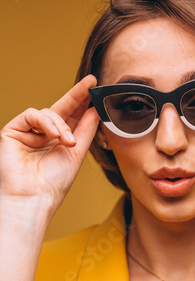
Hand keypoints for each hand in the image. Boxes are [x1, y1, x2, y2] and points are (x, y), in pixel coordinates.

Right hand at [0, 75, 98, 212]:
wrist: (34, 198)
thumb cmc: (54, 182)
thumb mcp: (77, 153)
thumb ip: (86, 130)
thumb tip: (96, 109)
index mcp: (59, 141)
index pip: (72, 117)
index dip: (83, 102)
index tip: (96, 87)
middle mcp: (43, 135)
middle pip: (61, 109)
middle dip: (76, 95)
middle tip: (91, 83)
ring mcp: (28, 132)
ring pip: (48, 113)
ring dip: (62, 125)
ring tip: (68, 141)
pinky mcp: (13, 131)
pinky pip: (31, 115)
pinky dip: (46, 122)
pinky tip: (54, 135)